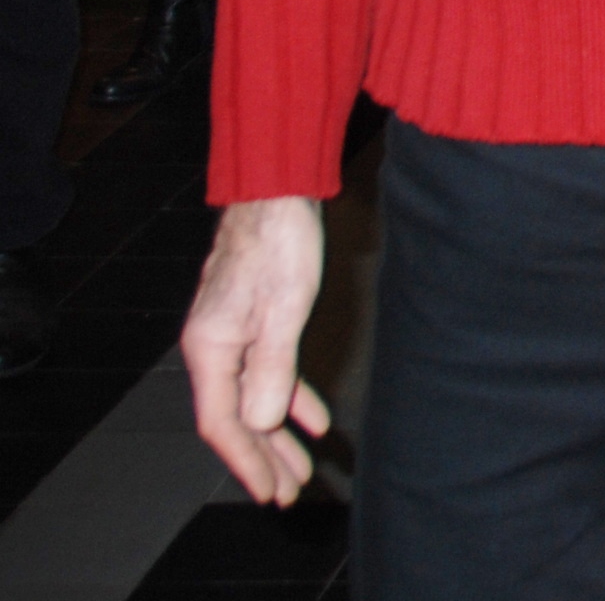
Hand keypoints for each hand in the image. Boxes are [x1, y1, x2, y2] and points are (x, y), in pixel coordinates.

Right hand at [183, 198, 329, 503]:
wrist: (277, 192)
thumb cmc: (279, 243)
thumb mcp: (282, 307)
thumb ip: (271, 366)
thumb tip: (259, 422)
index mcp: (210, 349)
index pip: (223, 423)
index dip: (247, 461)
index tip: (271, 493)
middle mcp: (213, 347)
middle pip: (235, 418)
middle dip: (262, 458)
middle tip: (289, 494)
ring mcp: (232, 334)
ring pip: (253, 398)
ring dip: (277, 434)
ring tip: (302, 467)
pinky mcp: (255, 321)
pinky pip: (268, 373)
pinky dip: (289, 397)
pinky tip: (312, 418)